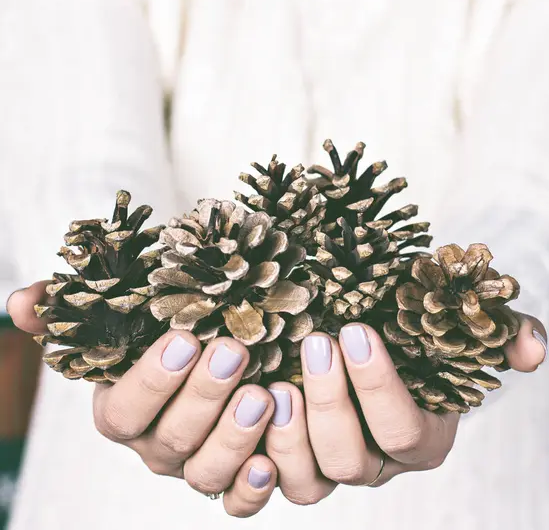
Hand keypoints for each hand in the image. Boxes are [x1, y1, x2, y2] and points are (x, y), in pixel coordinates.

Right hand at [7, 282, 279, 517]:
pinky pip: (237, 501)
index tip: (185, 339)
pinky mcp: (234, 480)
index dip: (152, 380)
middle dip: (204, 394)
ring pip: (205, 472)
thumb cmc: (166, 337)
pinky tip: (269, 460)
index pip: (123, 412)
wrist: (214, 358)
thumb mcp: (123, 320)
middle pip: (172, 438)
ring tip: (261, 395)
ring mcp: (194, 467)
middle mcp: (156, 446)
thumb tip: (22, 302)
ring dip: (234, 436)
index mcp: (123, 413)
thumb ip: (71, 313)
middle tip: (233, 352)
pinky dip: (252, 488)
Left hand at [263, 317, 546, 502]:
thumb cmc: (412, 333)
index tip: (355, 331)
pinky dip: (257, 454)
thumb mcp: (458, 325)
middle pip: (350, 460)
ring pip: (309, 482)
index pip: (403, 430)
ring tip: (276, 381)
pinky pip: (270, 480)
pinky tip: (251, 405)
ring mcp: (333, 466)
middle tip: (317, 343)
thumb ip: (503, 333)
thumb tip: (531, 350)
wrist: (368, 337)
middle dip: (331, 402)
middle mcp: (377, 463)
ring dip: (289, 434)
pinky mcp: (294, 461)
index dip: (378, 387)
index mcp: (421, 437)